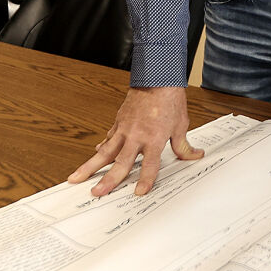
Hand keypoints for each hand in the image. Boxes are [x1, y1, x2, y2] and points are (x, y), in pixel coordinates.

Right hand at [65, 85, 200, 196]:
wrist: (157, 77)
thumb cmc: (169, 99)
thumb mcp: (181, 124)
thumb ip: (184, 145)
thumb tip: (194, 155)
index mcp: (155, 138)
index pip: (150, 166)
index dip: (145, 180)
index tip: (139, 192)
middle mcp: (137, 136)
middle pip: (121, 163)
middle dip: (108, 180)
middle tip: (97, 192)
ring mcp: (124, 129)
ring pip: (105, 152)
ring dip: (90, 166)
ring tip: (76, 177)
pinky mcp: (119, 122)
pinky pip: (109, 138)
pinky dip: (102, 147)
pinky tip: (96, 154)